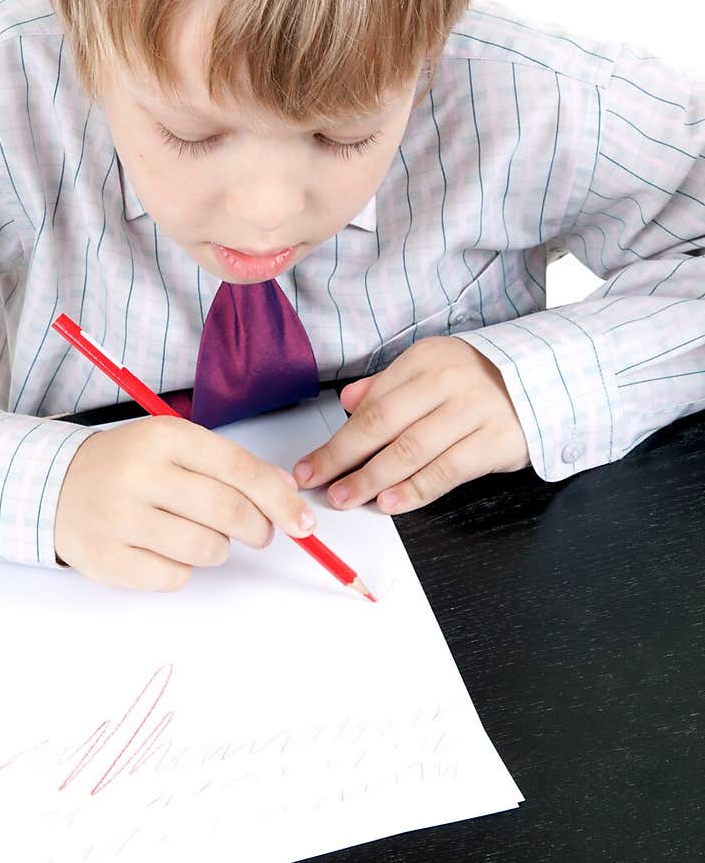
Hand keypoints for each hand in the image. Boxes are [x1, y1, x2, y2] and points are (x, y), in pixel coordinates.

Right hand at [54, 415, 316, 590]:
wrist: (55, 486)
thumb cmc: (128, 465)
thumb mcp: (174, 446)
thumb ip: (228, 464)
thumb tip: (286, 490)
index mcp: (163, 437)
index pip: (238, 470)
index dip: (279, 500)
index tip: (304, 522)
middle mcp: (139, 474)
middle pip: (227, 512)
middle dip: (258, 529)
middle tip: (259, 533)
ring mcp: (120, 519)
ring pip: (206, 549)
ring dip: (219, 550)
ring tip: (201, 536)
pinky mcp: (108, 560)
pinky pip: (174, 577)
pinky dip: (183, 569)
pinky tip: (165, 550)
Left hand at [292, 336, 529, 513]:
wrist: (553, 382)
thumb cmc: (486, 380)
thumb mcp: (437, 368)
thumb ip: (390, 384)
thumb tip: (348, 401)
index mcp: (427, 359)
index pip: (372, 403)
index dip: (336, 436)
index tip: (310, 462)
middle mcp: (448, 380)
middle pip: (382, 424)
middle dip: (343, 458)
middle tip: (317, 482)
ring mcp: (474, 410)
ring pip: (410, 450)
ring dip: (372, 479)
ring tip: (346, 497)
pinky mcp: (496, 441)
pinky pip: (446, 470)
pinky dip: (414, 490)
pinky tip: (390, 503)